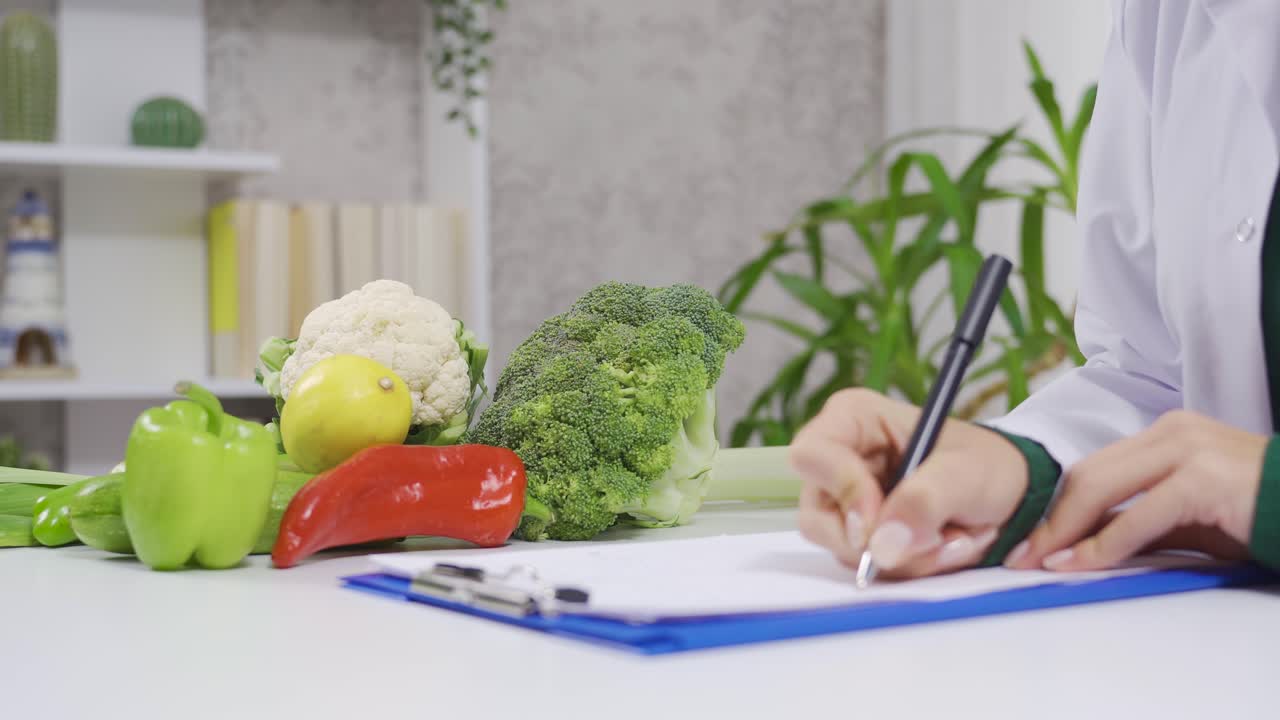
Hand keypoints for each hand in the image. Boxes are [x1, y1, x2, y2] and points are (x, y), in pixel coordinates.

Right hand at [789, 388, 1029, 578]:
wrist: (1011, 494)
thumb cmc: (985, 464)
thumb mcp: (966, 472)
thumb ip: (925, 501)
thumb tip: (883, 546)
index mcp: (853, 419)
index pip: (813, 455)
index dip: (842, 490)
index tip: (880, 523)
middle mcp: (839, 462)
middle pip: (819, 517)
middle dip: (882, 540)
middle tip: (940, 538)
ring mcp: (846, 505)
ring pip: (847, 550)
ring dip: (909, 557)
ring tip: (958, 538)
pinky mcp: (863, 538)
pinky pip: (870, 567)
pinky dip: (914, 566)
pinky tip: (947, 546)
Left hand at [1006, 410, 1263, 571]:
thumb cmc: (1255, 514)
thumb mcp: (1187, 516)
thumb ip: (1139, 520)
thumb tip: (1084, 543)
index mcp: (1164, 434)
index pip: (1093, 469)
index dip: (1055, 505)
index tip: (1029, 538)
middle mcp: (1171, 433)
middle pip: (1088, 476)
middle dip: (1048, 519)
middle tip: (1017, 553)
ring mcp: (1187, 450)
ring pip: (1103, 489)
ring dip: (1065, 530)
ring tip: (1038, 560)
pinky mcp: (1203, 478)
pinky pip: (1139, 515)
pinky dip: (1104, 543)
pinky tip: (1082, 563)